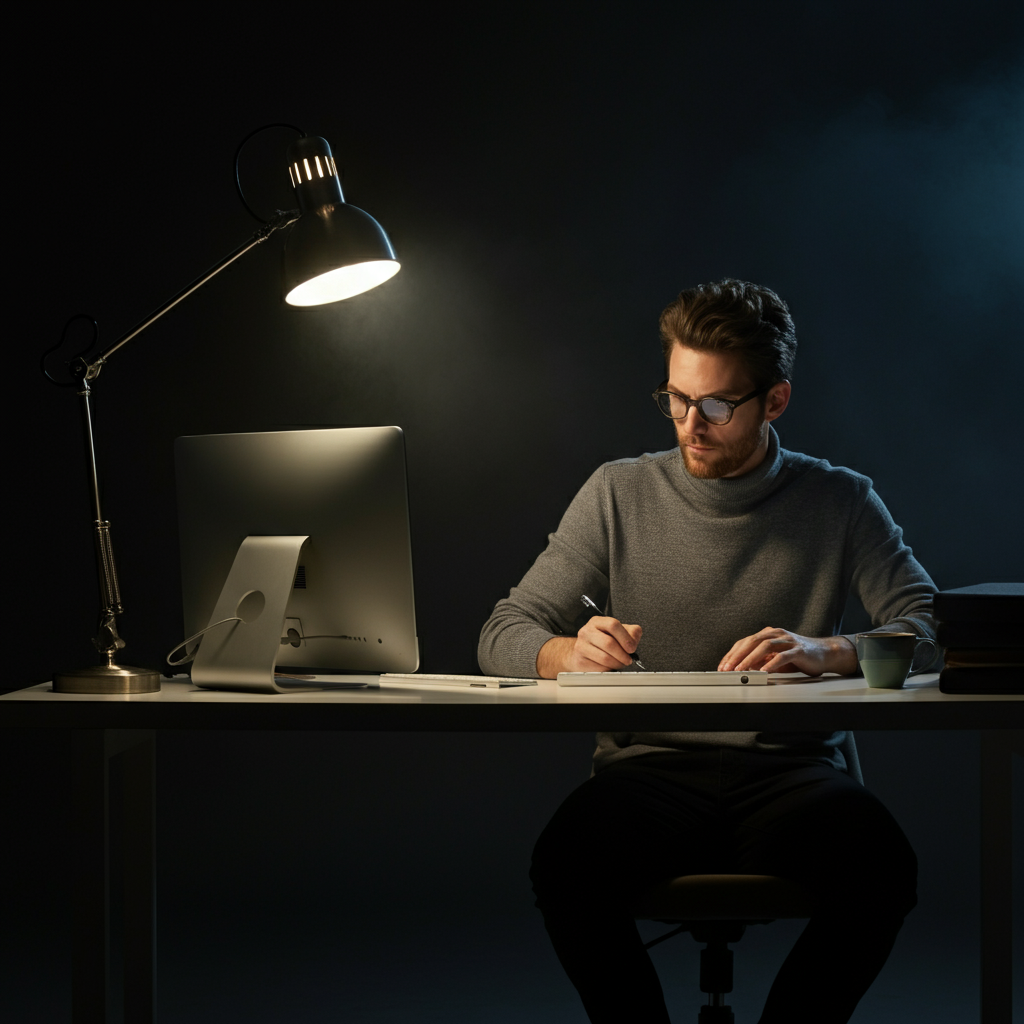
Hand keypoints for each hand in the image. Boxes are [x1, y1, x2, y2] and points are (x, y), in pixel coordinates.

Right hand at [536, 617, 642, 677]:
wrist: (582, 652)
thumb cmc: (602, 642)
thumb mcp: (617, 633)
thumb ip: (630, 632)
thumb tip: (634, 638)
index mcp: (597, 622)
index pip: (613, 624)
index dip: (625, 638)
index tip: (632, 648)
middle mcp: (587, 631)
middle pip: (609, 643)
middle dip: (622, 654)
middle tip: (628, 659)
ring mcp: (581, 646)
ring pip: (604, 658)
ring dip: (617, 664)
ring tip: (620, 663)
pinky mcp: (579, 660)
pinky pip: (598, 668)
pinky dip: (608, 669)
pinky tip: (609, 666)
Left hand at [718, 627, 857, 675]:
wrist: (825, 653)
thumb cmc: (799, 656)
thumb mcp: (775, 658)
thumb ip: (761, 661)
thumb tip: (743, 669)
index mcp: (768, 634)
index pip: (745, 642)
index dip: (732, 654)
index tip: (722, 666)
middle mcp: (776, 634)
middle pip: (751, 642)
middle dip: (736, 656)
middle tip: (726, 669)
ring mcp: (788, 641)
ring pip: (764, 647)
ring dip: (750, 659)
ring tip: (740, 670)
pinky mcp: (798, 650)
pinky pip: (782, 656)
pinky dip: (771, 664)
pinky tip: (764, 672)